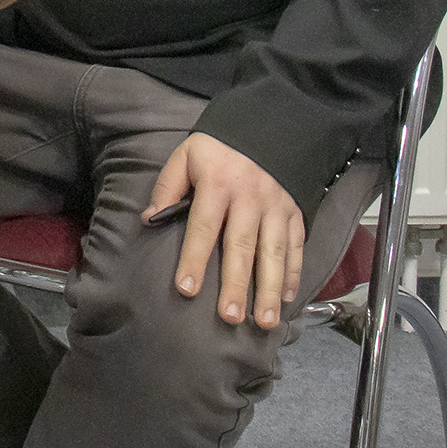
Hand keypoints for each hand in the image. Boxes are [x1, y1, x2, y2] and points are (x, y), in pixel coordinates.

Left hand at [145, 132, 304, 328]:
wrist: (266, 126)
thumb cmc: (217, 149)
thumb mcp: (185, 156)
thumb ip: (168, 187)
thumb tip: (150, 219)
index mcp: (218, 183)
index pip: (204, 226)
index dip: (194, 258)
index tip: (187, 288)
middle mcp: (250, 198)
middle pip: (242, 247)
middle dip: (235, 285)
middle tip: (229, 317)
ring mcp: (276, 206)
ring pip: (274, 253)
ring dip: (268, 289)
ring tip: (263, 321)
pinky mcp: (295, 212)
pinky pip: (297, 246)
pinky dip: (294, 274)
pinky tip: (286, 299)